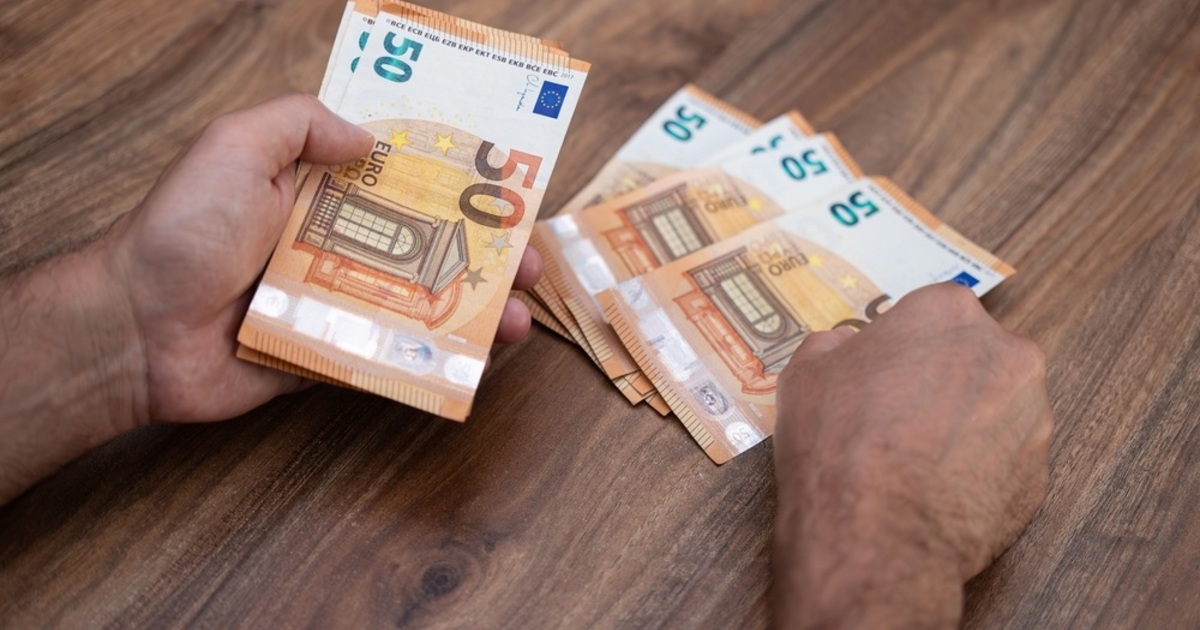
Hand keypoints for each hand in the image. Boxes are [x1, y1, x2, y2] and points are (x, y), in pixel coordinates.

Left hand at [106, 94, 540, 423]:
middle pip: (430, 244)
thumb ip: (300, 123)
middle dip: (486, 251)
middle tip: (528, 257)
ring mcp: (337, 302)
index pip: (402, 178)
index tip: (503, 185)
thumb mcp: (235, 147)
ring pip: (423, 304)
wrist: (136, 330)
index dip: (455, 181)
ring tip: (520, 316)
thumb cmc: (181, 232)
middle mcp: (335, 243)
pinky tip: (477, 359)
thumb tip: (370, 139)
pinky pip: (391, 354)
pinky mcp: (331, 353)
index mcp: (317, 190)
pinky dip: (437, 359)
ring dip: (478, 310)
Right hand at [772, 283, 1052, 628]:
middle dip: (939, 380)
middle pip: (970, 357)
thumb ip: (832, 347)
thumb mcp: (805, 374)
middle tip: (894, 417)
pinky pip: (1004, 462)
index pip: (927, 315)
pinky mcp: (1040, 476)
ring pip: (994, 409)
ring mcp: (1032, 417)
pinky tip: (935, 491)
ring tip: (914, 461)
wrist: (875, 535)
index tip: (877, 375)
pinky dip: (977, 472)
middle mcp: (1006, 353)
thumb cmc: (837, 443)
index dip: (898, 348)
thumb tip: (845, 348)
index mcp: (948, 312)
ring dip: (962, 425)